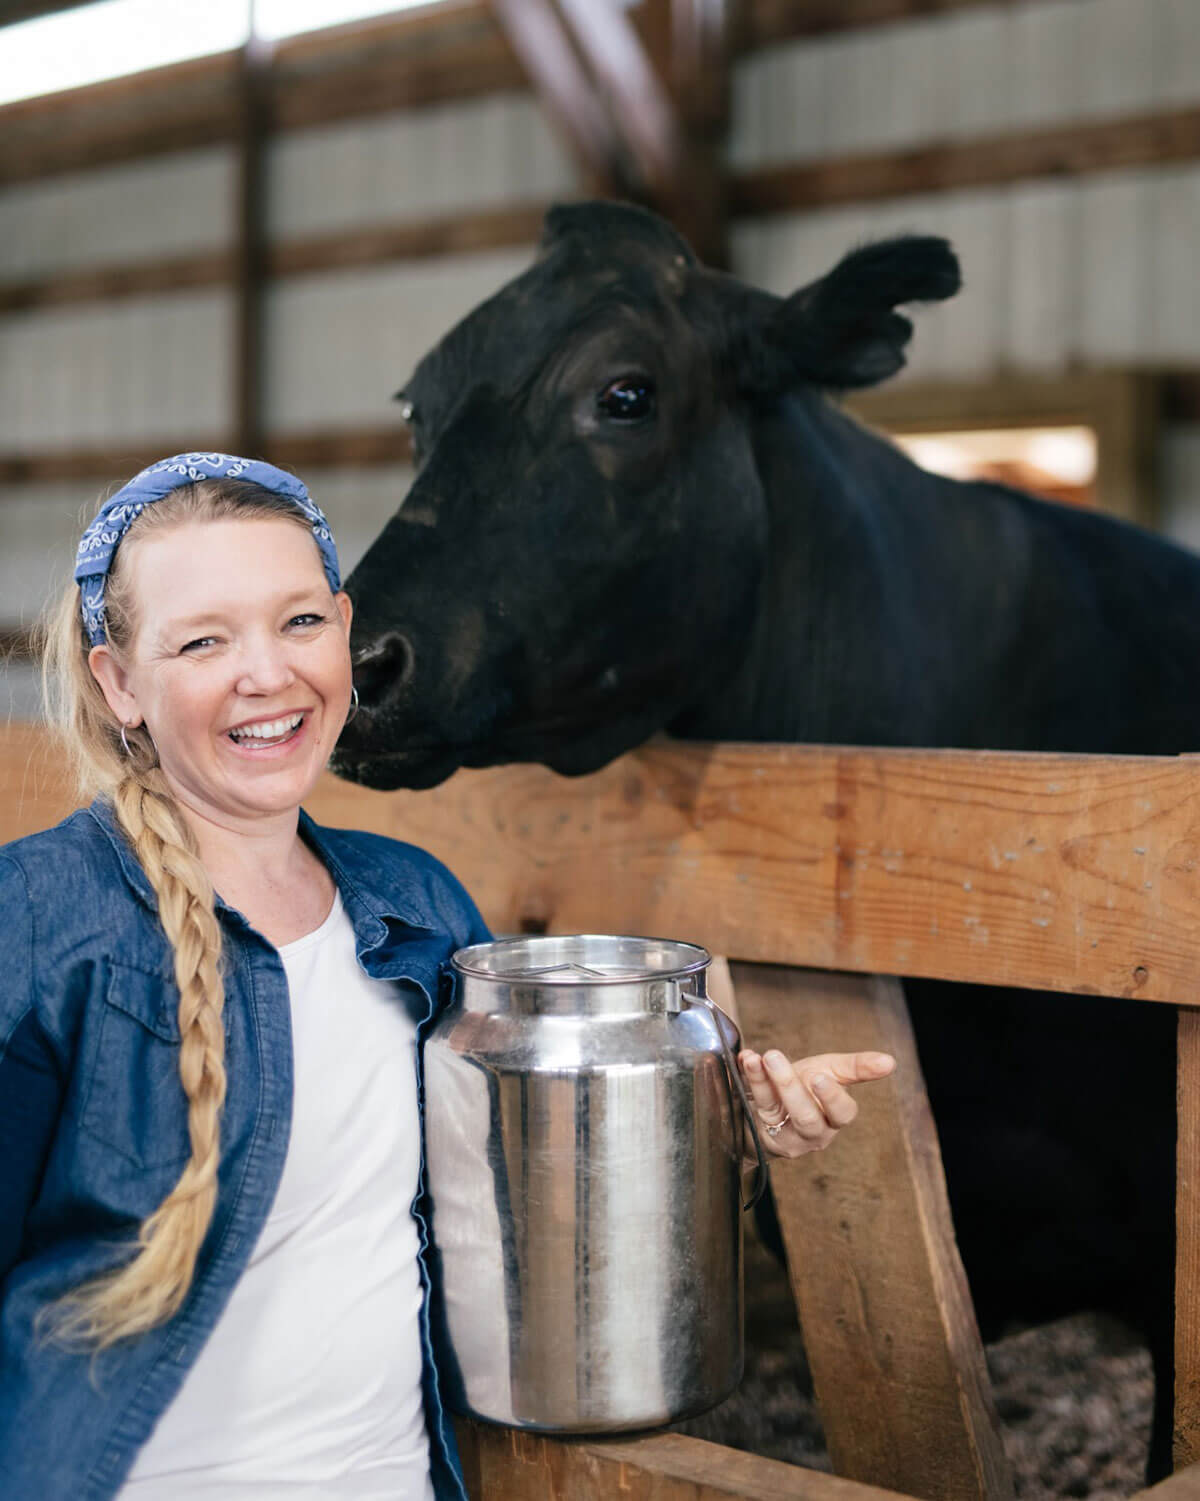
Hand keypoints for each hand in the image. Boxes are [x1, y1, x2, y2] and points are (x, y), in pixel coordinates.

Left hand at [738, 1048, 895, 1158]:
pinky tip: (748, 1059)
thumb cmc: (806, 1086)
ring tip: (761, 1057)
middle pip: (807, 1118)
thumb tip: (890, 1062)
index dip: (833, 1098)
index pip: (842, 1113)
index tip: (821, 1076)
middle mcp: (812, 1131)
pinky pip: (755, 1105)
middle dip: (791, 1088)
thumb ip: (858, 1067)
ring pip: (778, 1113)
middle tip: (776, 1058)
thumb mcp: (832, 1072)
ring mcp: (784, 1133)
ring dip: (767, 1082)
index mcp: (834, 1117)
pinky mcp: (760, 1130)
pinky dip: (751, 1079)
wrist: (771, 1103)